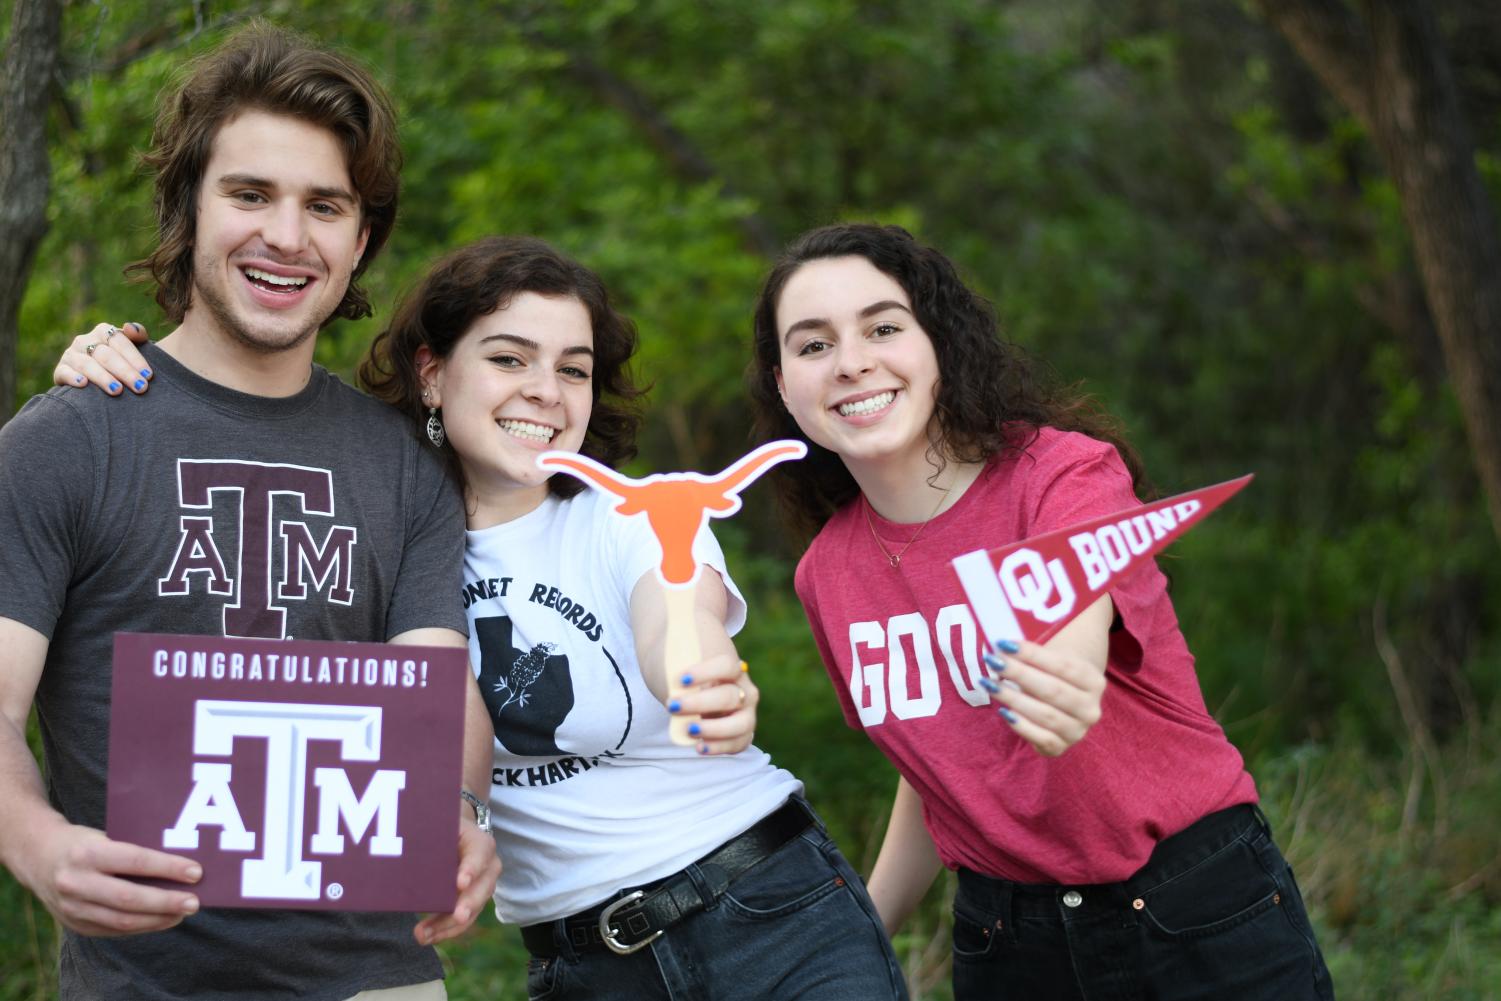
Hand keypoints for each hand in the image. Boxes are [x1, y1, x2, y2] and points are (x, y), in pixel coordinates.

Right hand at [17, 820, 200, 935]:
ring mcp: (71, 907)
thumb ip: (135, 851)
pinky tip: (163, 919)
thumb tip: (180, 867)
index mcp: (87, 853)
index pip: (135, 861)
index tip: (196, 872)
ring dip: (158, 919)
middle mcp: (75, 882)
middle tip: (195, 902)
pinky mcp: (74, 924)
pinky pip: (114, 930)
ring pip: (122, 920)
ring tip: (183, 912)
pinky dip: (142, 926)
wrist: (37, 856)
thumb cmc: (84, 842)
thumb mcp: (105, 836)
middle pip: (128, 898)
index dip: (168, 868)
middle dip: (166, 902)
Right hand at [53, 322, 152, 394]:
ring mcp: (71, 355)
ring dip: (103, 378)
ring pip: (87, 364)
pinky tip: (83, 384)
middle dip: (125, 372)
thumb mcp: (133, 347)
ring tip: (117, 390)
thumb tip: (130, 327)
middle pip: (106, 355)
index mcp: (104, 331)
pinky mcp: (60, 370)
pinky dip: (72, 377)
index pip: (120, 342)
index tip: (149, 375)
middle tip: (141, 387)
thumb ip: (138, 336)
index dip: (135, 358)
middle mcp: (85, 340)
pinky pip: (64, 372)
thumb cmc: (122, 361)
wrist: (95, 379)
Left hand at [412, 815, 499, 944]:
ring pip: (471, 910)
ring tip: (423, 936)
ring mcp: (481, 888)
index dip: (471, 868)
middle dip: (468, 905)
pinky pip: (460, 921)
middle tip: (458, 916)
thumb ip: (428, 835)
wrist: (456, 836)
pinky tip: (426, 937)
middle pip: (482, 888)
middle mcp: (487, 867)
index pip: (479, 854)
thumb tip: (397, 846)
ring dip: (448, 925)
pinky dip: (443, 931)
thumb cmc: (444, 829)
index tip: (460, 883)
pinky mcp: (470, 904)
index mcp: (480, 843)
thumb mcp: (440, 826)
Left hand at [669, 655, 758, 755]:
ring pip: (741, 723)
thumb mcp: (675, 663)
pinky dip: (719, 747)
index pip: (727, 666)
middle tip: (673, 706)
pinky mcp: (740, 734)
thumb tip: (675, 688)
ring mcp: (745, 713)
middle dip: (701, 704)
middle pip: (730, 696)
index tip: (681, 679)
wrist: (679, 686)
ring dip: (714, 728)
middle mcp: (743, 689)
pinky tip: (699, 747)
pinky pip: (737, 743)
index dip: (706, 673)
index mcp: (731, 666)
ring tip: (689, 730)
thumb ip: (676, 669)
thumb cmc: (679, 671)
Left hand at [981, 639, 1104, 756]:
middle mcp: (1090, 709)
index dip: (1033, 655)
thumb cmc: (1052, 675)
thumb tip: (1002, 651)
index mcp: (1094, 682)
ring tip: (990, 684)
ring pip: (1046, 715)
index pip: (1064, 666)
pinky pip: (1040, 738)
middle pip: (1053, 690)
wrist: (1064, 704)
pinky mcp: (1060, 748)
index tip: (1005, 645)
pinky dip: (1020, 725)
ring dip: (1014, 699)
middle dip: (1020, 674)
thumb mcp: (1051, 660)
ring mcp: (1077, 731)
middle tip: (994, 662)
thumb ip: (1032, 656)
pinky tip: (1003, 711)